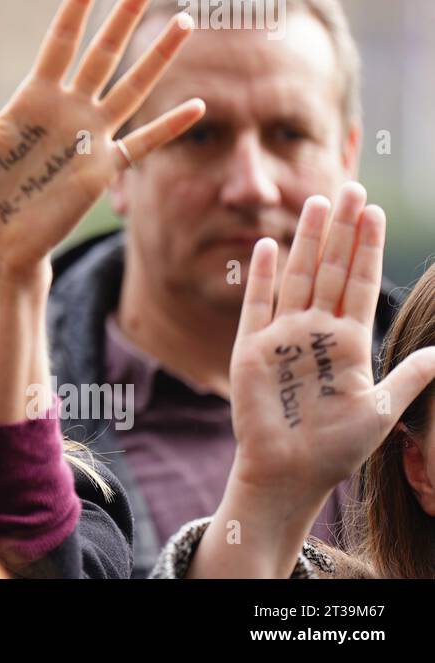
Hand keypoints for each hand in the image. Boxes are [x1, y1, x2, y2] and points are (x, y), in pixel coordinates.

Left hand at [0, 0, 204, 268]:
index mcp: (34, 95)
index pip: (63, 38)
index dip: (79, 4)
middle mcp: (68, 109)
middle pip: (104, 52)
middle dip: (126, 16)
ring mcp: (89, 137)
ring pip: (131, 89)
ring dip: (158, 59)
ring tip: (185, 22)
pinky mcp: (103, 171)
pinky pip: (142, 144)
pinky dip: (169, 127)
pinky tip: (198, 106)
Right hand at [189, 184, 434, 576]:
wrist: (289, 473)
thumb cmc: (335, 449)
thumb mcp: (383, 410)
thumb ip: (409, 377)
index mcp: (348, 342)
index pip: (359, 283)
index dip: (367, 248)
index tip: (375, 212)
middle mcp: (315, 331)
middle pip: (330, 269)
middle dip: (342, 230)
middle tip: (351, 188)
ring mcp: (283, 336)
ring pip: (297, 277)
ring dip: (307, 240)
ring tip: (319, 203)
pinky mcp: (252, 350)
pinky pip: (257, 305)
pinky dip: (263, 276)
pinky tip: (271, 247)